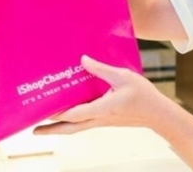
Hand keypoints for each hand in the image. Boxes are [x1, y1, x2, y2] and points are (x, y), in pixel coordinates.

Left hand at [33, 55, 171, 135]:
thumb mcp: (122, 76)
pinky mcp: (106, 120)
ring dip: (60, 127)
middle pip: (70, 129)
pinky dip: (73, 121)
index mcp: (102, 108)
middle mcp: (99, 118)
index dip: (57, 113)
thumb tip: (83, 60)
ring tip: (46, 124)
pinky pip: (85, 122)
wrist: (157, 113)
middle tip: (35, 131)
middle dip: (52, 130)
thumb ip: (101, 69)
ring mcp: (102, 121)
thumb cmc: (142, 95)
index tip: (42, 111)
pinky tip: (71, 114)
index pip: (74, 114)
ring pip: (76, 127)